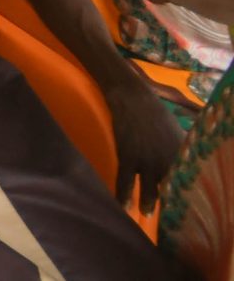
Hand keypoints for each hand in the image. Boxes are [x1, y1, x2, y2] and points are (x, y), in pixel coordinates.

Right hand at [105, 76, 184, 210]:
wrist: (133, 98)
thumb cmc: (156, 112)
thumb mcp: (177, 130)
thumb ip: (185, 147)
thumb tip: (195, 157)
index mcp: (182, 154)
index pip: (189, 181)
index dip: (189, 196)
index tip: (191, 208)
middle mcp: (167, 160)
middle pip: (172, 190)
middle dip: (172, 205)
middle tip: (173, 219)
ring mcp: (147, 160)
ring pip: (150, 190)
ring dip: (150, 204)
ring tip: (148, 214)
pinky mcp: (128, 157)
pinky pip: (125, 182)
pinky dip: (123, 196)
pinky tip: (123, 207)